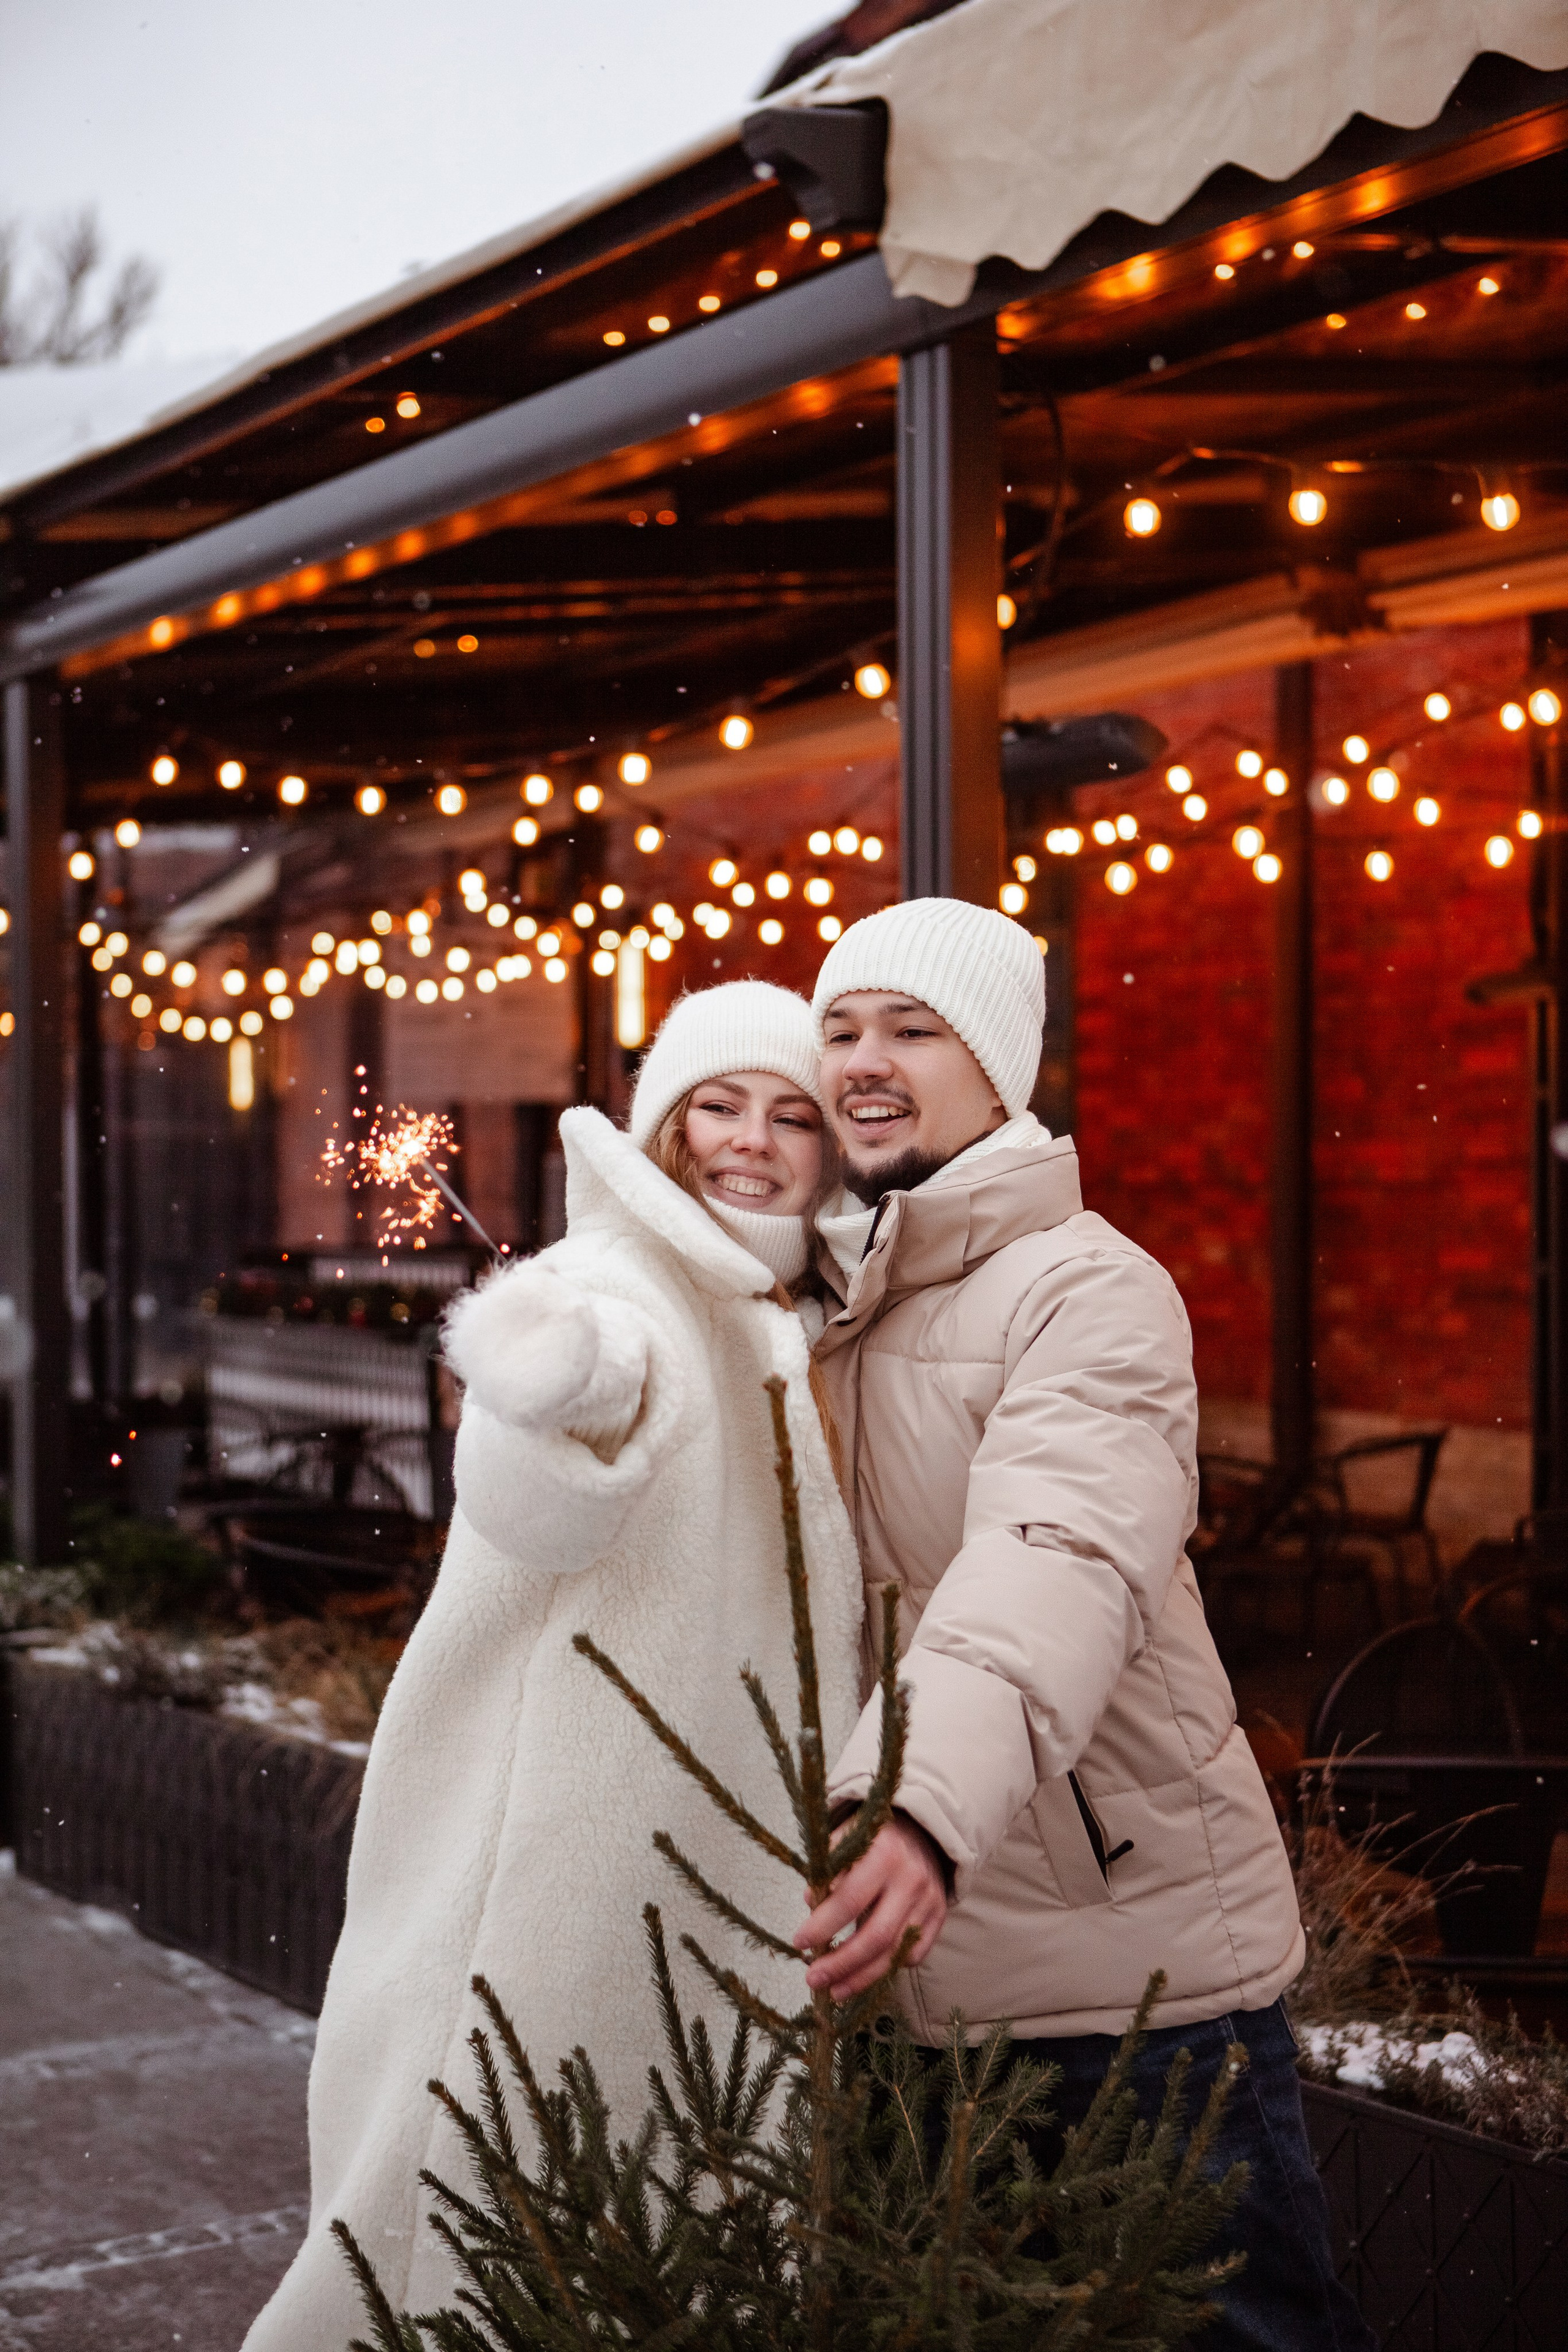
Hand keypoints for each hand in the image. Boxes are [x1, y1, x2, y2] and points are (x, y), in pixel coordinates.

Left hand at [793, 1812, 947, 2000]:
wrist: (923, 1829)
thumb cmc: (873, 1839)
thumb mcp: (847, 1840)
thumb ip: (828, 1870)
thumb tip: (811, 1904)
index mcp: (884, 1854)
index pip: (850, 1899)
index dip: (823, 1926)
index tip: (799, 1942)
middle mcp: (911, 1880)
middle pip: (875, 1936)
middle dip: (841, 1963)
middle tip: (813, 1979)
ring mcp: (929, 1901)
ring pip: (895, 1952)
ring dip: (861, 1977)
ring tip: (834, 1991)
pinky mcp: (940, 1916)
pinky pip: (916, 1955)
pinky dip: (890, 1969)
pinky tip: (867, 1974)